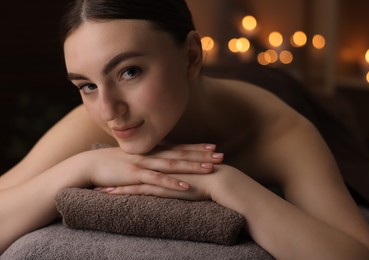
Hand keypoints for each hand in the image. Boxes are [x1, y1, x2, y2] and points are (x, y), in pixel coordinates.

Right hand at [84, 144, 222, 196]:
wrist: (89, 165)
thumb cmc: (112, 163)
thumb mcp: (134, 158)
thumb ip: (149, 158)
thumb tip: (162, 159)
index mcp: (151, 150)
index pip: (178, 147)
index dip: (196, 147)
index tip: (213, 147)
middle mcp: (151, 154)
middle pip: (180, 153)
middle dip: (201, 154)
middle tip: (221, 155)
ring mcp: (144, 164)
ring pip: (173, 165)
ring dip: (192, 166)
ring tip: (210, 168)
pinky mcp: (135, 175)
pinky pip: (157, 180)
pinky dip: (172, 184)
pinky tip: (186, 187)